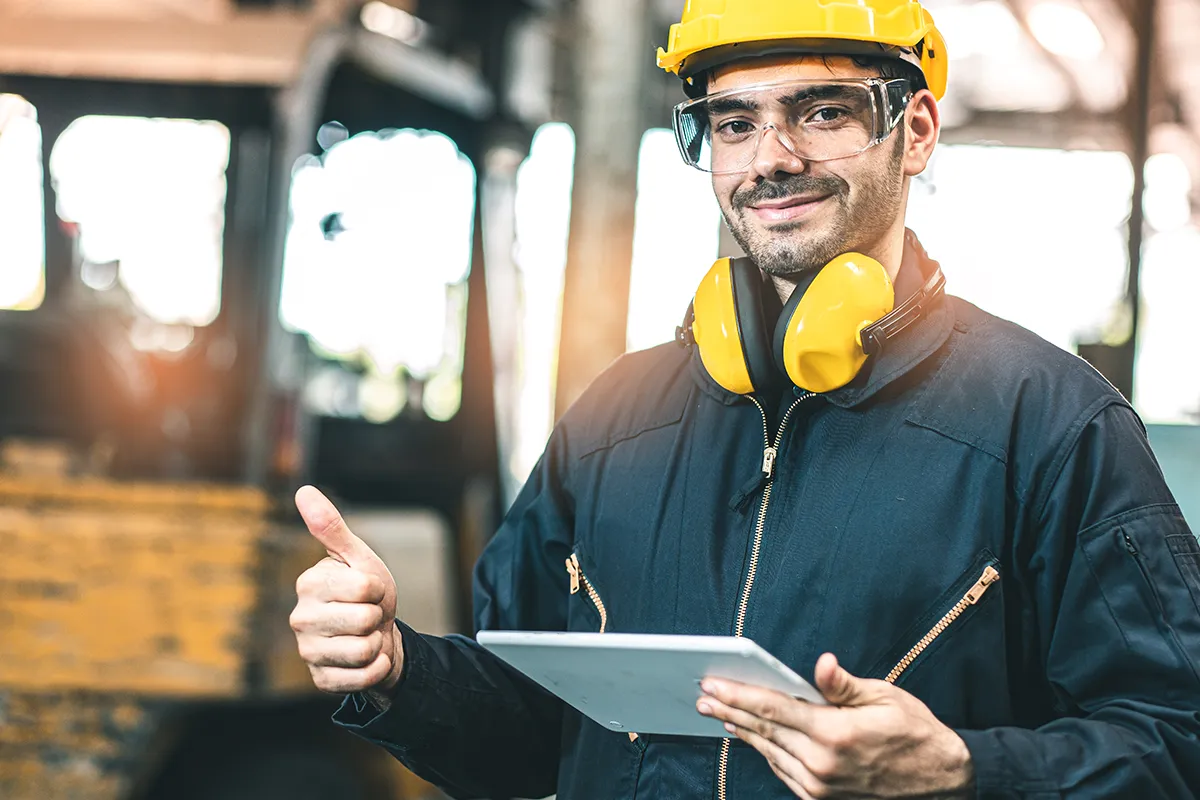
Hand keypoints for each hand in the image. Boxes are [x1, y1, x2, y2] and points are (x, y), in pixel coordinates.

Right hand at [290, 486, 402, 694]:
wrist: (378, 634)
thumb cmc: (367, 593)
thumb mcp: (357, 557)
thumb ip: (331, 527)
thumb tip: (303, 490)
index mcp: (309, 584)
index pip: (365, 587)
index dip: (378, 588)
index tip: (370, 590)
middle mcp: (300, 618)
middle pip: (365, 619)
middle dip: (377, 616)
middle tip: (368, 614)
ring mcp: (308, 651)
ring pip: (364, 649)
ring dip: (377, 643)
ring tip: (366, 636)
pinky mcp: (322, 680)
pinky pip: (363, 677)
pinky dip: (377, 668)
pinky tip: (369, 658)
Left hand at [697, 653, 972, 798]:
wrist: (940, 782)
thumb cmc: (914, 732)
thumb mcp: (883, 697)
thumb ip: (843, 684)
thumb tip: (823, 663)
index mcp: (835, 733)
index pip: (773, 708)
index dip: (738, 694)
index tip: (713, 684)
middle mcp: (822, 764)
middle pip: (763, 731)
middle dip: (729, 710)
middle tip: (702, 696)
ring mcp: (820, 786)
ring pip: (769, 752)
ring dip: (742, 731)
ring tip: (719, 713)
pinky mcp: (821, 799)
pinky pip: (783, 771)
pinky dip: (765, 751)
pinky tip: (753, 737)